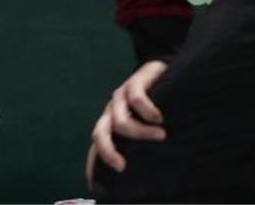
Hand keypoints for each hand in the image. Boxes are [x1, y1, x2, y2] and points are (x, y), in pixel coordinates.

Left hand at [85, 60, 167, 188]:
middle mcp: (112, 111)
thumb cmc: (156, 104)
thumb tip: (147, 170)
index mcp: (112, 123)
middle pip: (99, 134)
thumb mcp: (145, 127)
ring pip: (121, 121)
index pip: (98, 144)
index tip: (92, 184)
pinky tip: (159, 117)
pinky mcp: (135, 81)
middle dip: (107, 152)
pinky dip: (147, 110)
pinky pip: (135, 98)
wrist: (162, 70)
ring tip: (161, 135)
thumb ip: (141, 145)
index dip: (93, 164)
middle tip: (121, 166)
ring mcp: (121, 97)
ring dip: (141, 132)